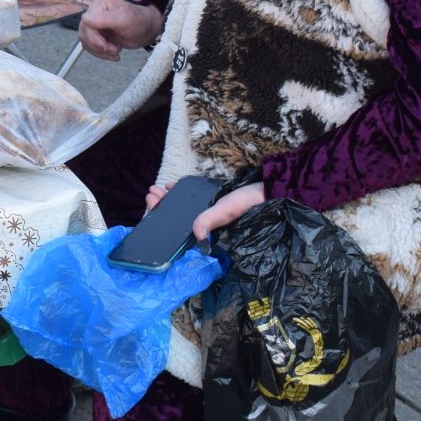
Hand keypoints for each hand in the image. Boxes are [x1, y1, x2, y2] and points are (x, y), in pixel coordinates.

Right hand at [77, 0, 162, 60]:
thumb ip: (104, 18)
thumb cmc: (139, 21)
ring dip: (100, 51)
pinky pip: (90, 47)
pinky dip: (101, 53)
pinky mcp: (96, 34)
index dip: (94, 38)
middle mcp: (94, 13)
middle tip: (115, 50)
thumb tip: (84, 18)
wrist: (146, 30)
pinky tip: (113, 53)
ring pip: (86, 42)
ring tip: (116, 51)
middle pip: (84, 34)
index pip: (86, 23)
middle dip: (99, 46)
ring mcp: (94, 24)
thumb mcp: (124, 19)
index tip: (107, 46)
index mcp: (99, 4)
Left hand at [144, 181, 267, 241]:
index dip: (164, 219)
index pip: (180, 229)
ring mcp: (210, 210)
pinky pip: (193, 198)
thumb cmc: (249, 202)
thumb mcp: (227, 211)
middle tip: (150, 195)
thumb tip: (197, 234)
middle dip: (162, 206)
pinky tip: (173, 186)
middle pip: (179, 217)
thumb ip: (211, 221)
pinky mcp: (215, 200)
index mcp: (208, 228)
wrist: (269, 189)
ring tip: (156, 190)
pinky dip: (182, 193)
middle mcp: (207, 221)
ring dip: (169, 200)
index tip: (152, 205)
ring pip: (184, 208)